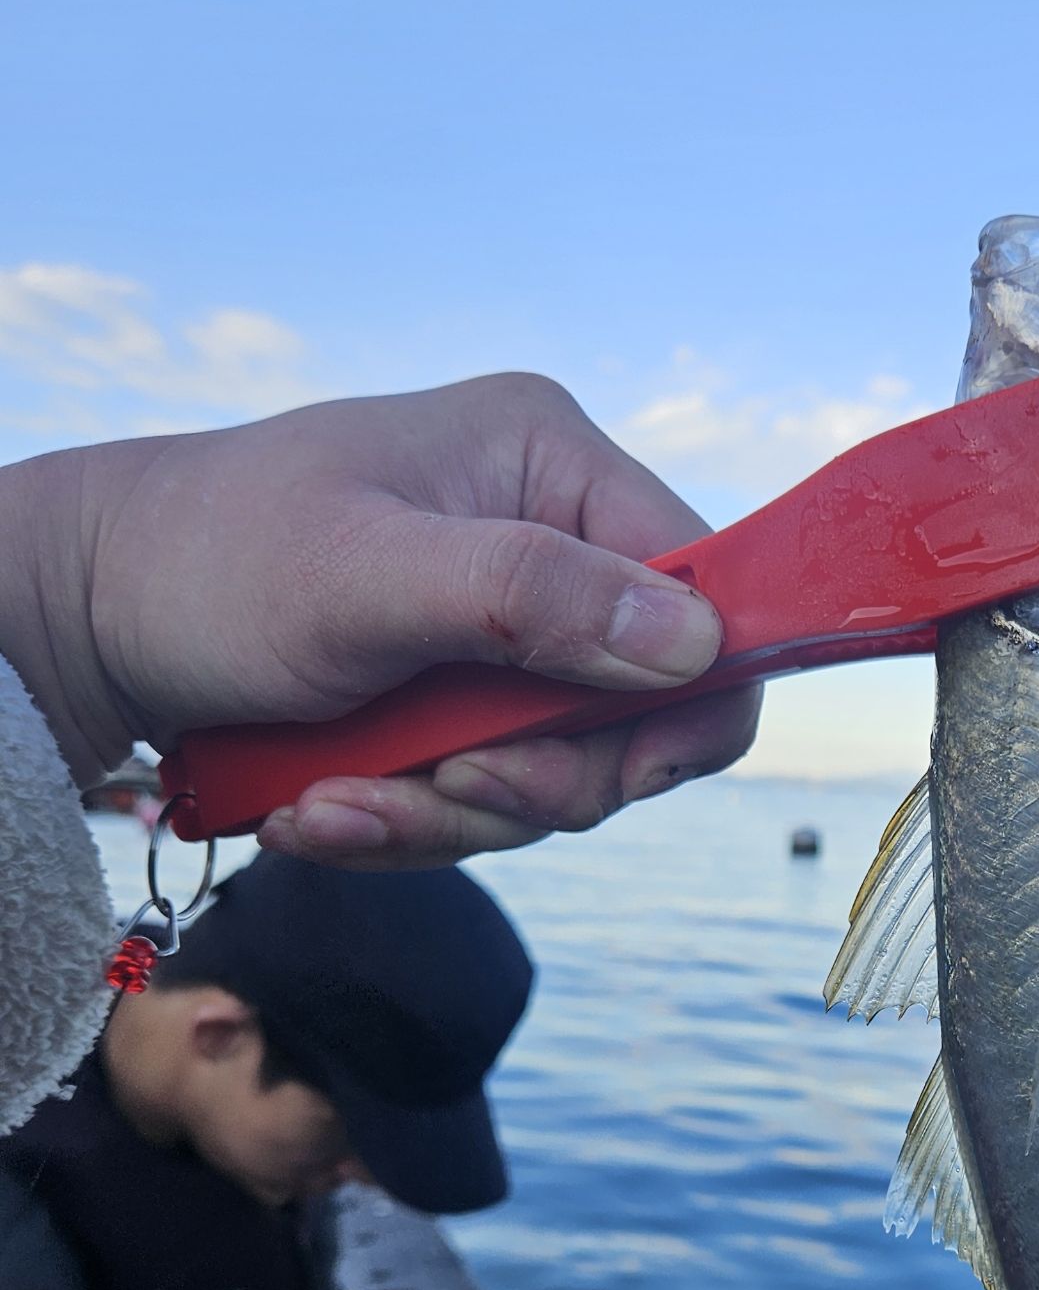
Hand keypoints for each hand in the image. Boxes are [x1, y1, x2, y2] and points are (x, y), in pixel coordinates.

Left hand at [0, 373, 758, 865]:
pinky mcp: (458, 702)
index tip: (621, 776)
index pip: (703, 591)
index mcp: (549, 465)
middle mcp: (548, 540)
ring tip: (330, 809)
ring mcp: (505, 630)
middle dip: (534, 780)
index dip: (687, 699)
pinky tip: (321, 812)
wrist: (85, 618)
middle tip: (442, 795)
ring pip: (557, 774)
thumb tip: (692, 642)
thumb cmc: (207, 562)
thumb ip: (531, 598)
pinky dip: (407, 825)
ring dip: (446, 818)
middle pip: (638, 709)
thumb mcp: (366, 578)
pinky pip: (484, 799)